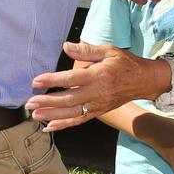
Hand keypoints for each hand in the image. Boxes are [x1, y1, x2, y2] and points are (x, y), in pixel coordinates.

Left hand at [25, 41, 170, 129]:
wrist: (143, 80)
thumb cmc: (124, 62)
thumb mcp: (108, 50)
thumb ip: (86, 50)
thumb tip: (65, 46)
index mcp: (98, 75)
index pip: (71, 79)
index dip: (52, 80)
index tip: (36, 81)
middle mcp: (97, 92)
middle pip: (69, 99)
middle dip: (48, 102)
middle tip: (30, 102)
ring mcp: (98, 104)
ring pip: (72, 113)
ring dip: (52, 115)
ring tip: (35, 115)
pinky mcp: (99, 112)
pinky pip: (80, 120)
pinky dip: (64, 125)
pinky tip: (50, 127)